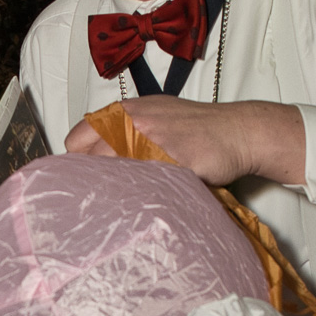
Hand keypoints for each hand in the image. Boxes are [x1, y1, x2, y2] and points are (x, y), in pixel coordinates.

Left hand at [65, 97, 305, 187]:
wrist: (238, 131)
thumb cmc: (199, 128)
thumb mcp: (155, 116)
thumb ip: (126, 132)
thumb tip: (98, 156)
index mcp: (127, 111)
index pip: (77, 138)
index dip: (76, 163)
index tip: (80, 180)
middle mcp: (134, 121)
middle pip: (90, 159)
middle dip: (90, 181)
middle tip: (94, 201)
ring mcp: (151, 139)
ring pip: (113, 172)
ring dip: (112, 191)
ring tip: (119, 205)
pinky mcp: (171, 158)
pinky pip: (143, 183)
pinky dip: (139, 196)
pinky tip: (144, 203)